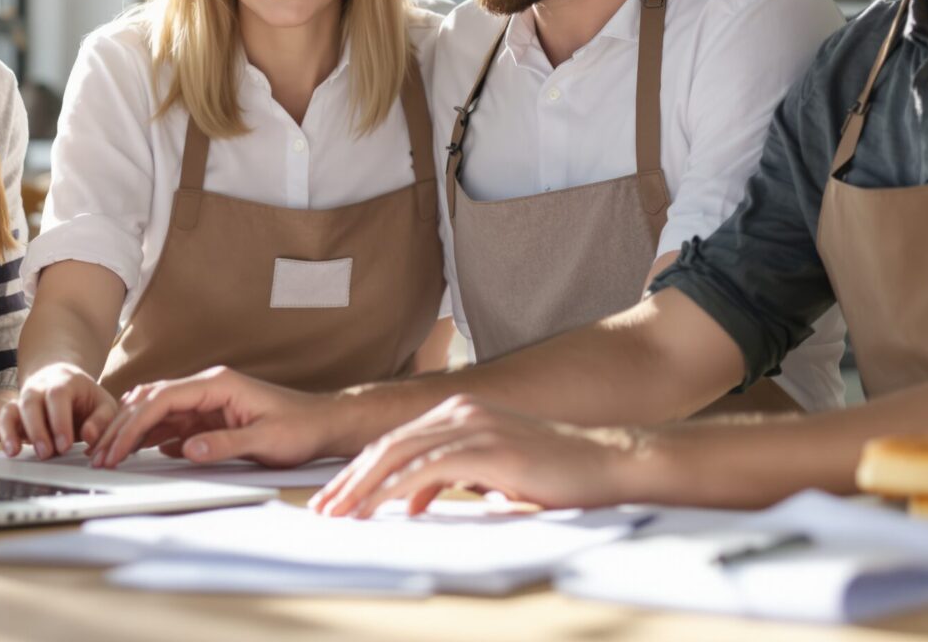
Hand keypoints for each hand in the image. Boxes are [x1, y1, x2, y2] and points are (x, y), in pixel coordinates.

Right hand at [0, 363, 118, 458]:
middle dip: (37, 430)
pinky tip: (8, 449)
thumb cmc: (87, 398)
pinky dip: (2, 432)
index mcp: (64, 381)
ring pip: (13, 409)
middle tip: (46, 454)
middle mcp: (40, 386)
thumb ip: (102, 420)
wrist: (66, 381)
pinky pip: (4, 418)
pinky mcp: (16, 412)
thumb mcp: (103, 404)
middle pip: (31, 402)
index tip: (65, 446)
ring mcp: (25, 398)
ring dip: (12, 431)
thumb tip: (89, 436)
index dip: (60, 421)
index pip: (58, 396)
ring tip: (15, 452)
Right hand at [88, 366, 335, 468]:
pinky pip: (171, 424)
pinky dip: (148, 436)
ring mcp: (207, 402)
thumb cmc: (301, 427)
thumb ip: (225, 444)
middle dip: (122, 427)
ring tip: (108, 455)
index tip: (116, 448)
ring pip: (157, 411)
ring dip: (131, 431)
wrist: (323, 423)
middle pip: (152, 401)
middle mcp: (208, 388)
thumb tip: (187, 450)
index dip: (134, 424)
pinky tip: (134, 450)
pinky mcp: (210, 418)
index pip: (163, 398)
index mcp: (218, 385)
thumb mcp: (266, 439)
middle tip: (100, 455)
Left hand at [310, 395, 642, 518]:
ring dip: (364, 488)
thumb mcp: (491, 473)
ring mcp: (474, 427)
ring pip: (400, 455)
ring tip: (341, 516)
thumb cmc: (553, 472)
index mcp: (458, 413)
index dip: (359, 471)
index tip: (334, 499)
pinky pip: (428, 469)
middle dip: (350, 480)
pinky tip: (379, 509)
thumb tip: (416, 501)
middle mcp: (460, 412)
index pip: (393, 442)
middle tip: (323, 511)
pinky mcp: (488, 448)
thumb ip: (452, 478)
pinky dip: (396, 491)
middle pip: (387, 446)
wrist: (605, 464)